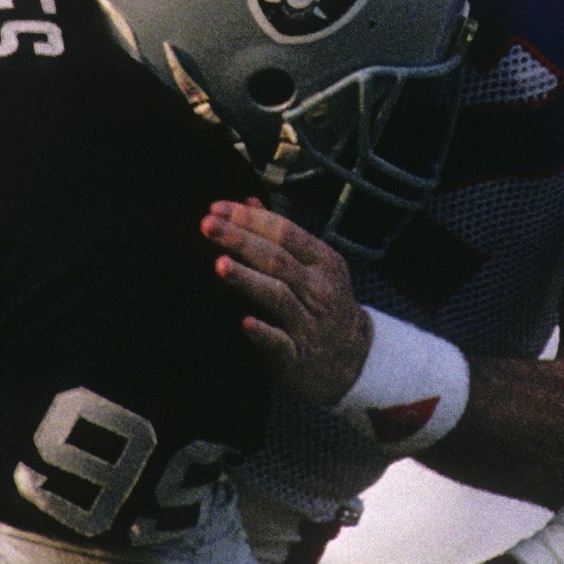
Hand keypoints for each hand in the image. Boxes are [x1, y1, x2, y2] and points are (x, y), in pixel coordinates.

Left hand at [206, 197, 368, 404]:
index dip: (251, 219)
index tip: (217, 208)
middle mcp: (319, 289)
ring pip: (278, 295)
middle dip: (241, 239)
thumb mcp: (314, 266)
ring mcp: (310, 323)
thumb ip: (282, 235)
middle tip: (208, 225)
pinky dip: (263, 332)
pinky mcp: (297, 355)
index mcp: (323, 262)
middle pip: (278, 259)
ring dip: (249, 279)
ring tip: (220, 264)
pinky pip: (280, 342)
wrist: (355, 360)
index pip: (285, 232)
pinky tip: (245, 322)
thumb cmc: (324, 306)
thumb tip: (248, 203)